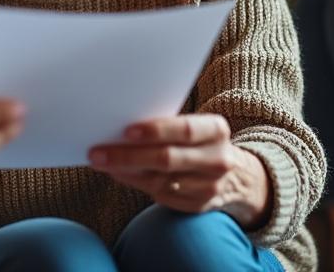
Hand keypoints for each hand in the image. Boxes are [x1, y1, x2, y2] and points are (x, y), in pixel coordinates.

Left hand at [89, 114, 270, 228]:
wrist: (236, 176)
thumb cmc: (200, 143)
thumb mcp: (196, 128)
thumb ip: (166, 128)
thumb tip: (120, 129)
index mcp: (217, 130)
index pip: (185, 130)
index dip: (155, 130)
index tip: (125, 131)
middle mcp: (218, 159)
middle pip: (168, 158)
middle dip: (128, 156)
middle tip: (97, 152)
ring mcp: (210, 186)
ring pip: (160, 180)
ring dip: (126, 172)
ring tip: (102, 162)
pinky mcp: (199, 206)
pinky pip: (161, 195)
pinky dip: (136, 183)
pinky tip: (119, 174)